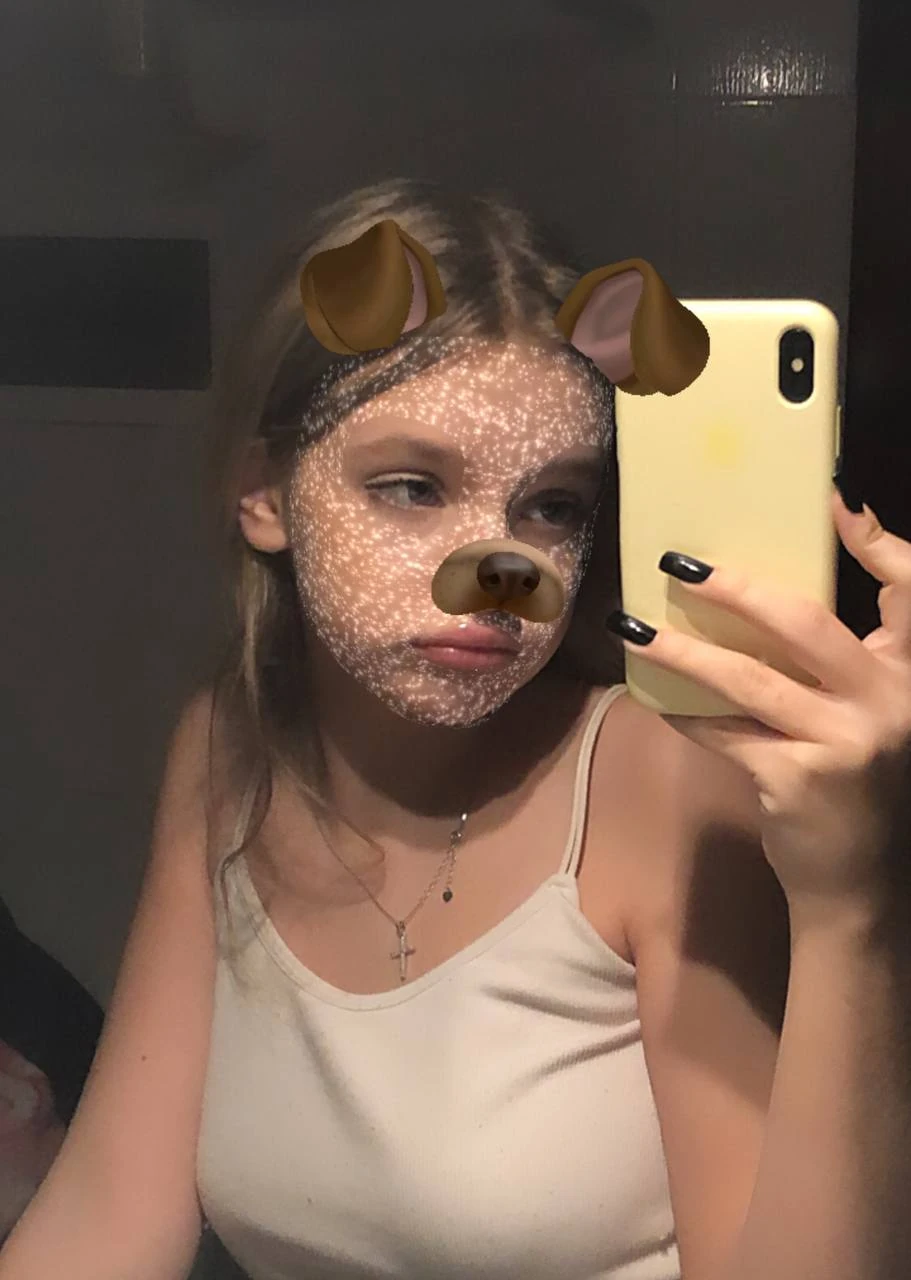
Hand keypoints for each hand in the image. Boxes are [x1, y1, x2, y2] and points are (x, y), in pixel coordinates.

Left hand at [610, 488, 910, 929]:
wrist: (860, 884)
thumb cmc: (860, 784)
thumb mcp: (871, 713)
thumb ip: (847, 657)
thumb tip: (766, 598)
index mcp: (910, 674)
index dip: (877, 543)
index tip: (829, 497)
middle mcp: (890, 701)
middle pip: (805, 624)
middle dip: (737, 589)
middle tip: (678, 564)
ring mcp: (846, 742)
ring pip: (750, 679)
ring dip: (683, 651)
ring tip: (634, 630)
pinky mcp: (798, 781)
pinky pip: (726, 733)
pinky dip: (686, 716)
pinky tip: (654, 699)